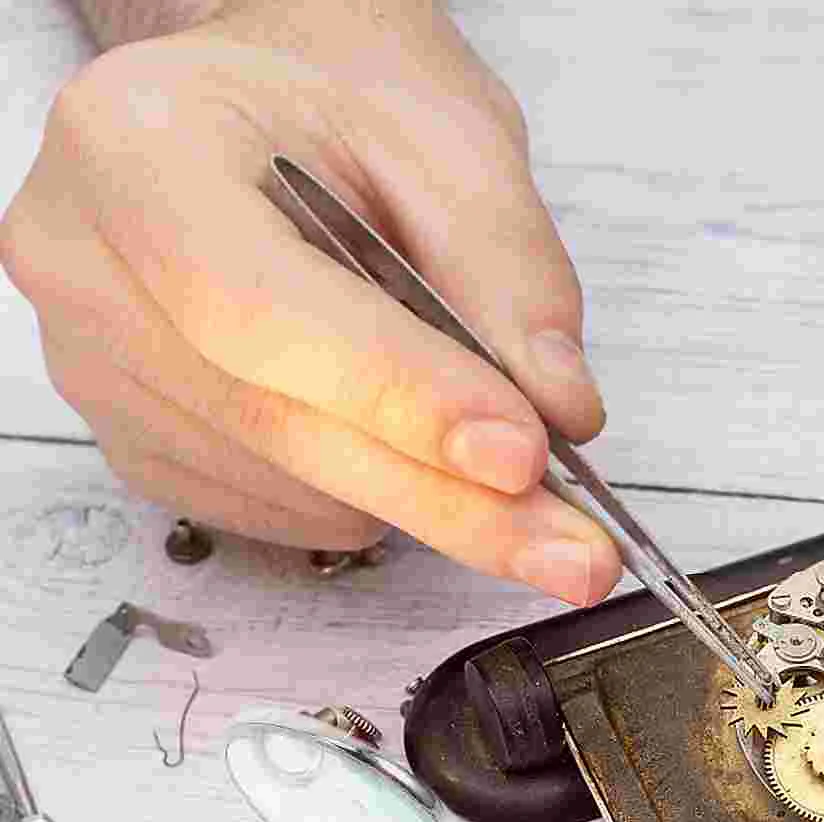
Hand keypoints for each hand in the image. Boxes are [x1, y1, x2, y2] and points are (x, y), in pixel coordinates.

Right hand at [0, 0, 620, 603]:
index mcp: (138, 147)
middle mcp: (82, 262)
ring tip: (484, 431)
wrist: (269, 112)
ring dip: (420, 492)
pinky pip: (280, 515)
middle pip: (278, 425)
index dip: (396, 394)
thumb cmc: (342, 102)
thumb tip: (559, 410)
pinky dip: (368, 496)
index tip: (522, 456)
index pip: (258, 306)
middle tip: (577, 552)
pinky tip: (392, 429)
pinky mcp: (136, 442)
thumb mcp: (452, 140)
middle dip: (450, 498)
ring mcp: (94, 366)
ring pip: (293, 488)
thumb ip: (511, 272)